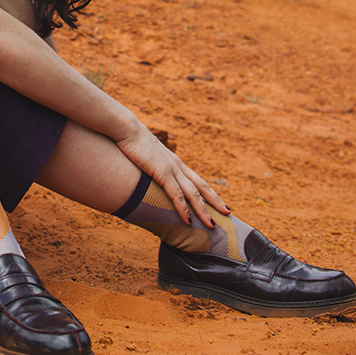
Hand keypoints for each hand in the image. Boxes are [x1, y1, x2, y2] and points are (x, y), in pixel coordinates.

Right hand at [114, 118, 229, 226]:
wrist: (127, 129)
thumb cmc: (133, 142)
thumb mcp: (146, 157)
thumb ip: (150, 166)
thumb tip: (148, 173)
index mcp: (175, 162)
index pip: (197, 179)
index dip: (208, 192)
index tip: (218, 202)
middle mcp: (177, 166)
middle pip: (201, 186)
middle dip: (215, 201)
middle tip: (228, 213)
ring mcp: (171, 169)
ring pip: (193, 193)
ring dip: (203, 210)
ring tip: (212, 225)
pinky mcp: (161, 172)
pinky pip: (176, 194)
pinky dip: (183, 209)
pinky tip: (188, 221)